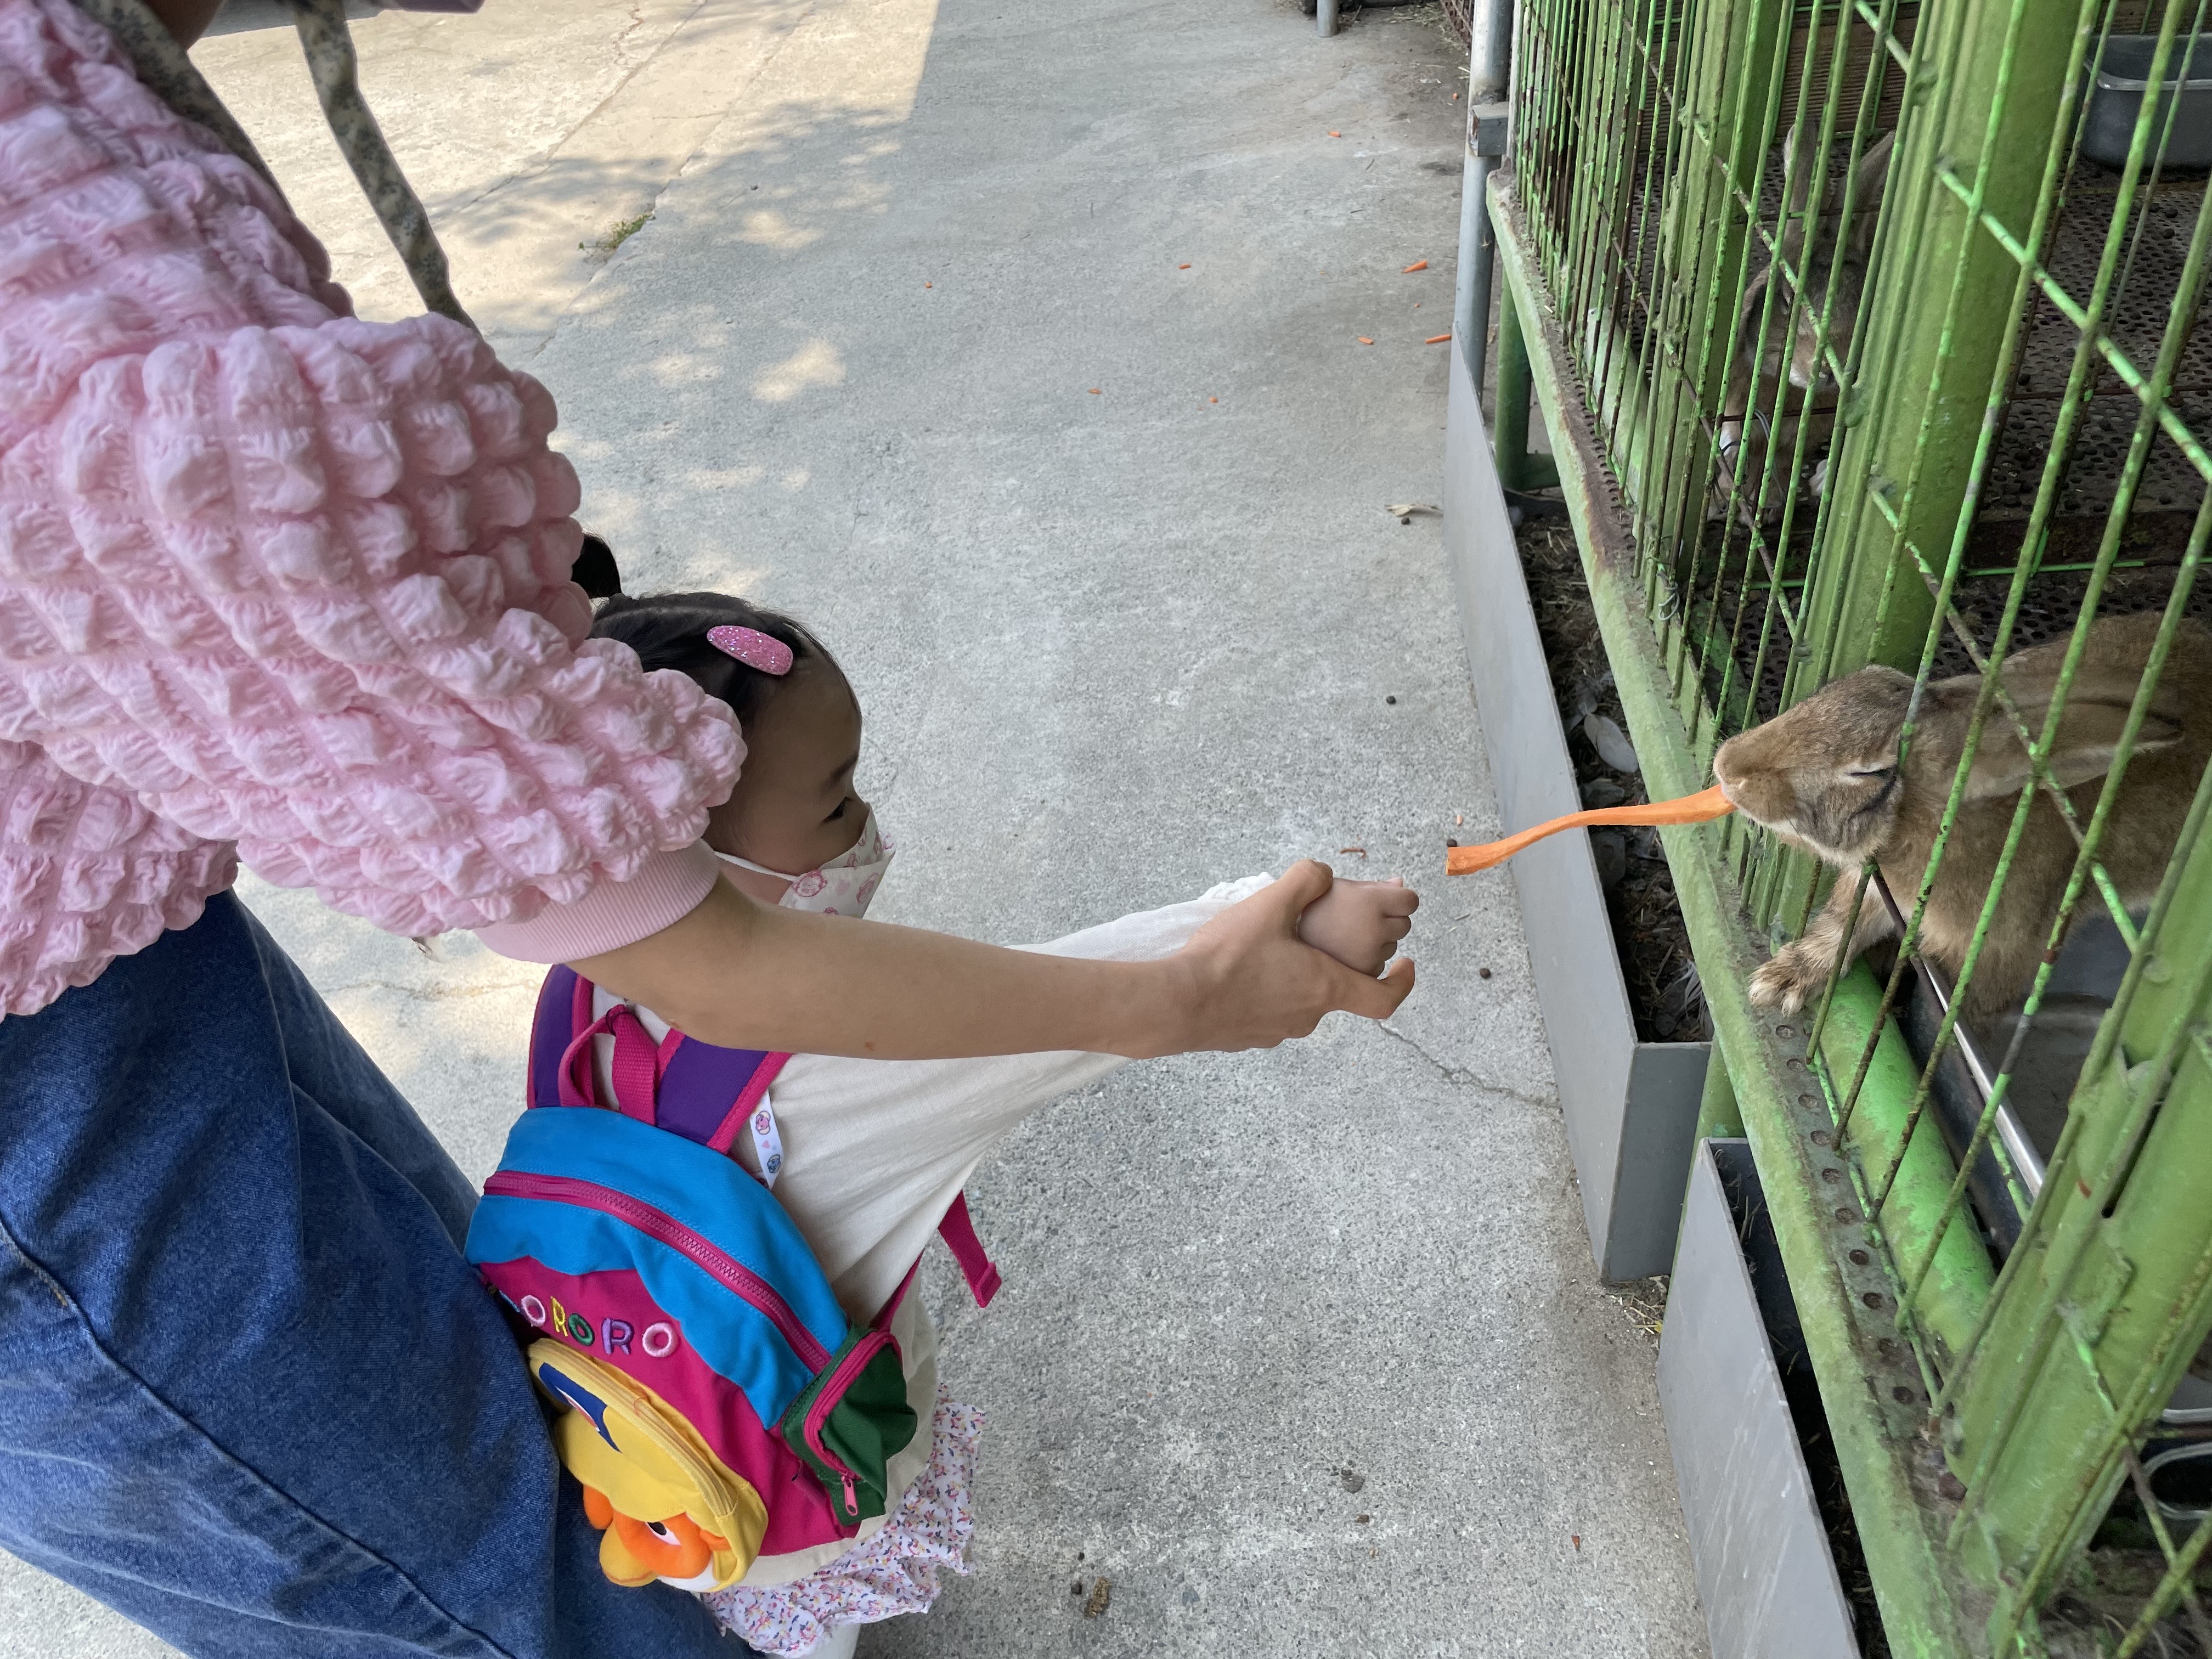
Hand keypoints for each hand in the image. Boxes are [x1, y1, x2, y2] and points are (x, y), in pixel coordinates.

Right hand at [1144, 861, 1414, 1055]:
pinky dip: (1266, 991)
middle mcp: (1307, 1016)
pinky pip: (1268, 1011)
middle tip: (1312, 933)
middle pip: (1335, 989)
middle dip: (1330, 962)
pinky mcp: (1247, 1038)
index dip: (1403, 982)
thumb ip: (1304, 881)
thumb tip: (1323, 872)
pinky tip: (1239, 969)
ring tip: (1268, 947)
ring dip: (1295, 975)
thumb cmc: (1227, 958)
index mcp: (1324, 986)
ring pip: (1299, 1000)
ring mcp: (1277, 1032)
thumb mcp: (1268, 906)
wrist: (1176, 1004)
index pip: (1383, 999)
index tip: (1406, 964)